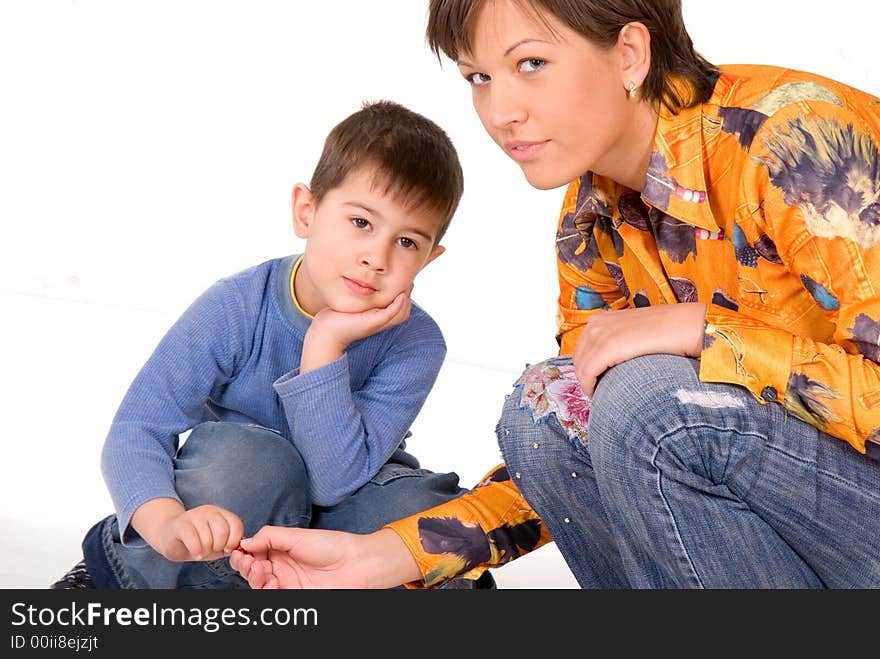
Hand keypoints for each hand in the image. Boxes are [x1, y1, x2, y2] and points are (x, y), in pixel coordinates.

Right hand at [152, 505, 244, 561]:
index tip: (227, 549)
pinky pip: (194, 541)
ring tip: (201, 551)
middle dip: (219, 546)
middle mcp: (209, 511)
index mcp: (221, 513)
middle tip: (211, 550)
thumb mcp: (217, 543)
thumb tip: (238, 548)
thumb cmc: (197, 541)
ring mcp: (194, 516)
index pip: (236, 524)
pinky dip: (197, 551)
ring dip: (206, 550)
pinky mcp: (181, 525)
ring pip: (208, 538)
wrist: (170, 537)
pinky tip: (195, 553)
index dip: (234, 540)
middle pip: (223, 531)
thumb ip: (229, 544)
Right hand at [230, 526, 420, 588]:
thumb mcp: (296, 535)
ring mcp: (287, 583)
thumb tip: (245, 542)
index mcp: (280, 550)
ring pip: (259, 585)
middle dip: (246, 567)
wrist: (355, 564)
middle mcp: (281, 567)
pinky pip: (272, 597)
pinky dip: (267, 591)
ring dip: (255, 579)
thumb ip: (269, 536)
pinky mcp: (293, 596)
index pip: (253, 553)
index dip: (244, 554)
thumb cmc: (331, 546)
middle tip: (251, 563)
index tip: (240, 552)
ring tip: (263, 571)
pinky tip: (274, 583)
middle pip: (252, 571)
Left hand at [300, 290, 411, 372]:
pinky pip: (391, 313)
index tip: (405, 282)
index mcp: (377, 318)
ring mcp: (378, 323)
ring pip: (402, 313)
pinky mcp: (374, 322)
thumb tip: (363, 282)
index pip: (400, 309)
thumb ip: (362, 296)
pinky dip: (398, 305)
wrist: (327, 330)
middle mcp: (380, 322)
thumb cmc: (337, 317)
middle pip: (404, 311)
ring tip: (406, 285)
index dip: (405, 296)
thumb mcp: (353, 304)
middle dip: (408, 295)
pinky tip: (400, 295)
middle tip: (409, 281)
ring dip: (406, 299)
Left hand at [573, 303, 706, 397]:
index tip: (596, 385)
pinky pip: (587, 373)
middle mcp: (596, 324)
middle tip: (600, 393)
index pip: (581, 351)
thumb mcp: (635, 334)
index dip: (586, 370)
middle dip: (585, 379)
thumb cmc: (667, 333)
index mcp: (600, 320)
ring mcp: (601, 334)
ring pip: (580, 369)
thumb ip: (619, 344)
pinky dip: (589, 387)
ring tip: (603, 396)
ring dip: (588, 385)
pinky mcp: (608, 346)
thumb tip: (612, 366)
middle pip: (578, 360)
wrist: (688, 326)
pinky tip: (600, 395)